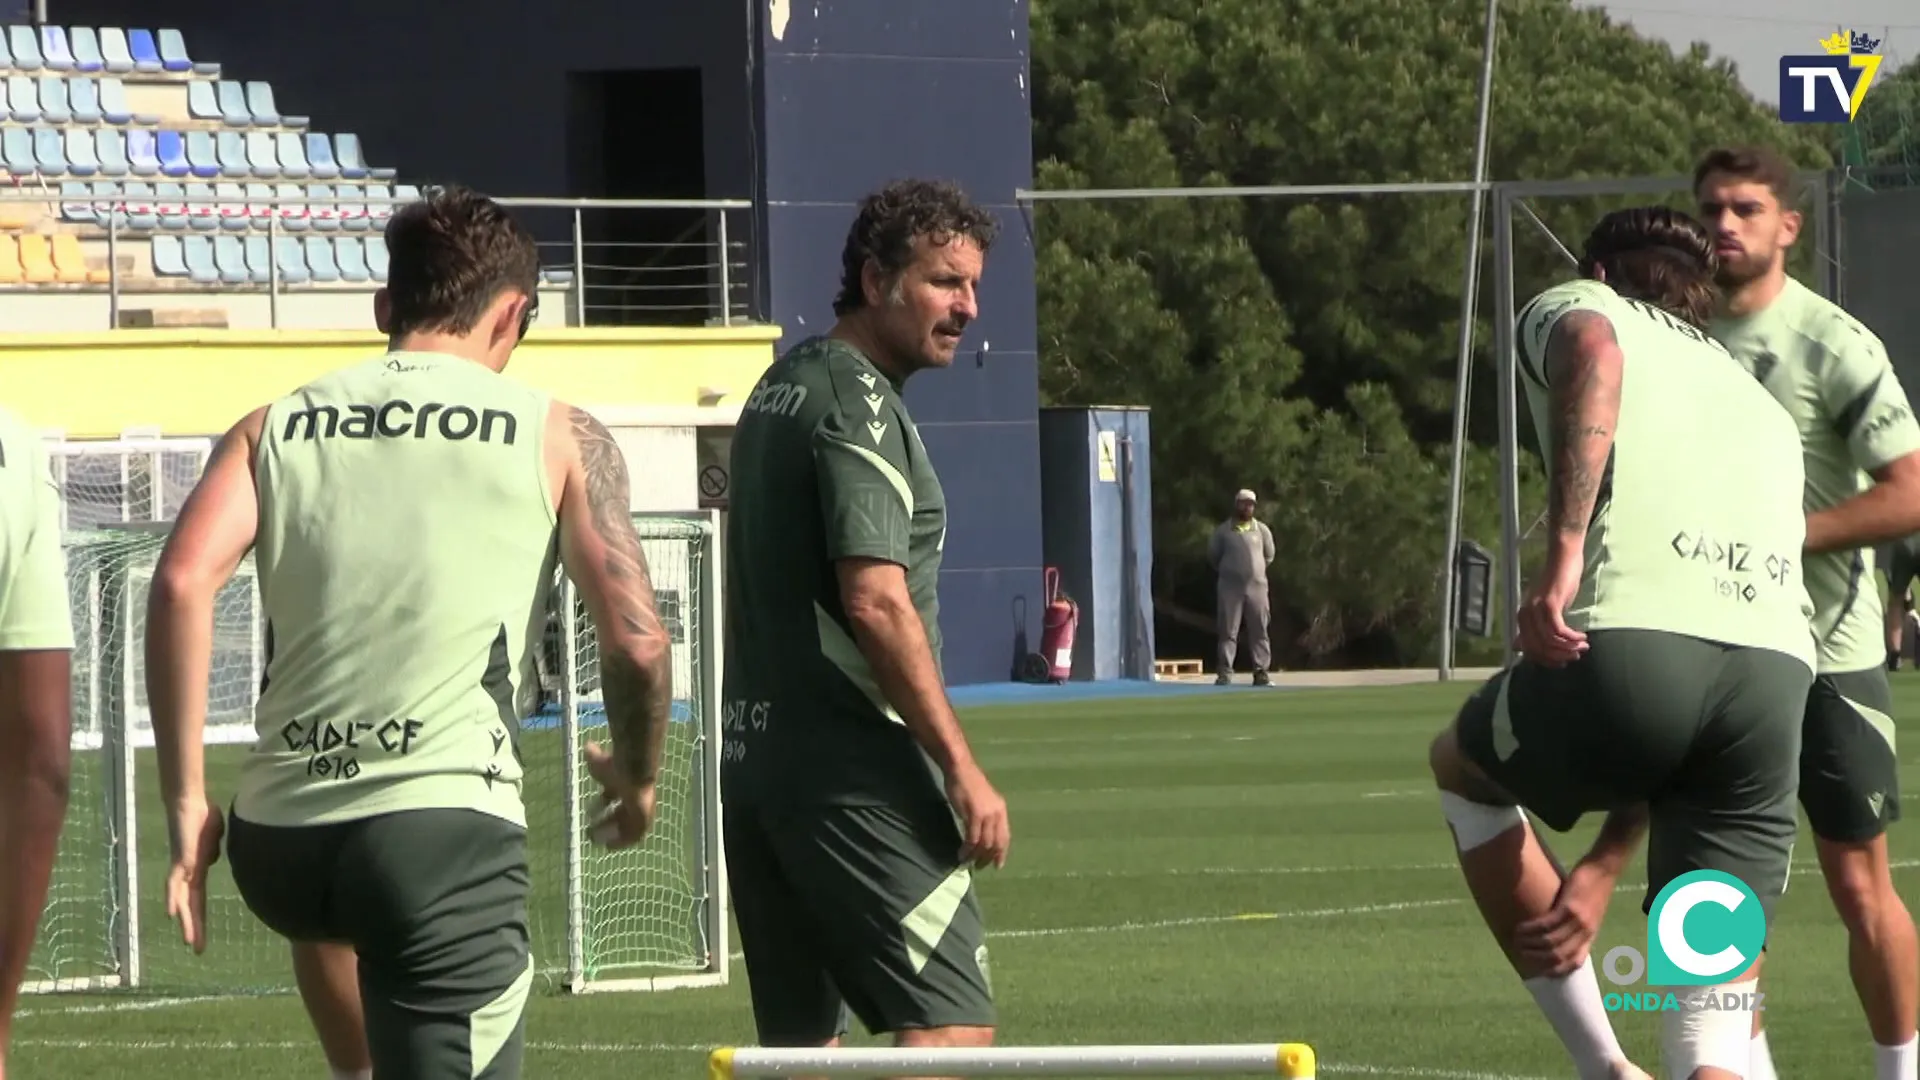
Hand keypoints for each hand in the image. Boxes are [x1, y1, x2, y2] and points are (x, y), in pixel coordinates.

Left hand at [165, 797, 224, 954]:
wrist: (188, 803)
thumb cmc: (204, 816)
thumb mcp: (215, 838)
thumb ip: (213, 851)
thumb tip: (212, 860)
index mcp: (198, 872)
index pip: (198, 901)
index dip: (199, 920)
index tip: (201, 940)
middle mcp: (187, 874)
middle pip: (190, 907)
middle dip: (193, 929)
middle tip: (196, 950)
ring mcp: (182, 868)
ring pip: (182, 901)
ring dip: (185, 921)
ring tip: (188, 940)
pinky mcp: (180, 860)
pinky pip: (175, 883)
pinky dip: (173, 898)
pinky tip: (172, 913)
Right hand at [583, 741, 656, 849]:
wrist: (632, 772)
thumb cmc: (613, 765)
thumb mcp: (599, 761)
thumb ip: (594, 755)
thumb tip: (589, 746)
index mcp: (625, 782)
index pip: (614, 794)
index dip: (602, 802)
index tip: (590, 811)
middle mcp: (634, 797)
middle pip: (620, 812)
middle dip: (605, 821)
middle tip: (589, 832)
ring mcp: (640, 809)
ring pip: (625, 825)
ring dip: (611, 833)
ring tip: (595, 841)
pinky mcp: (643, 820)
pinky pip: (633, 836)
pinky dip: (621, 842)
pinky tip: (609, 846)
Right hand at [945, 761, 1009, 869]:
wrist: (960, 769)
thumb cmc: (968, 783)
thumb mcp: (982, 801)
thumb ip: (985, 815)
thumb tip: (982, 834)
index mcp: (1001, 810)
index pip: (1005, 836)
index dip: (1001, 853)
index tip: (997, 865)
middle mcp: (997, 813)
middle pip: (996, 843)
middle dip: (988, 858)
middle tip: (979, 867)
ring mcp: (986, 814)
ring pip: (985, 843)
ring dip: (976, 856)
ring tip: (967, 862)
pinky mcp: (974, 815)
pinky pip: (972, 839)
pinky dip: (967, 849)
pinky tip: (961, 854)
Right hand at [1514, 860, 1617, 975]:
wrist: (1604, 869)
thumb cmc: (1594, 889)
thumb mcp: (1589, 914)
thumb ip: (1575, 927)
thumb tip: (1554, 934)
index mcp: (1590, 936)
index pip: (1575, 962)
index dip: (1556, 970)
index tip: (1539, 971)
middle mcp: (1585, 933)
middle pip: (1558, 955)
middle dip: (1536, 958)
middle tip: (1520, 953)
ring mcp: (1578, 921)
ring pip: (1550, 942)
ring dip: (1530, 944)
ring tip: (1516, 940)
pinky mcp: (1570, 907)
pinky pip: (1547, 924)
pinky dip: (1531, 929)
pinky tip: (1521, 928)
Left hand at [1516, 548, 1587, 666]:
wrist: (1564, 559)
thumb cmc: (1557, 585)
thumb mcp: (1545, 609)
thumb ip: (1535, 627)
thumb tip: (1521, 648)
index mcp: (1522, 618)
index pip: (1529, 650)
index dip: (1546, 660)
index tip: (1563, 663)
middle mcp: (1525, 615)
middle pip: (1538, 648)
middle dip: (1559, 657)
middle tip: (1576, 656)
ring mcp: (1536, 609)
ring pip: (1548, 640)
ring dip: (1568, 648)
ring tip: (1582, 647)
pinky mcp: (1549, 603)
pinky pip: (1558, 629)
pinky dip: (1571, 637)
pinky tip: (1581, 637)